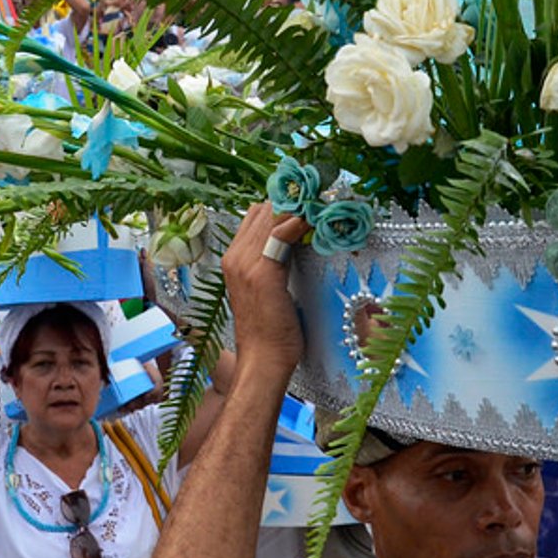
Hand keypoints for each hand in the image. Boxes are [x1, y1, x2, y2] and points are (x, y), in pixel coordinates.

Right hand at [219, 204, 306, 375]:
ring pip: (273, 216)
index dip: (283, 205)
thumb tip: (292, 242)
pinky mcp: (263, 272)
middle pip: (264, 210)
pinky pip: (283, 233)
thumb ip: (272, 263)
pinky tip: (319, 221)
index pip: (256, 214)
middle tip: (323, 198)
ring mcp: (246, 263)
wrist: (262, 359)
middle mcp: (234, 257)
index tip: (310, 202)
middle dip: (294, 201)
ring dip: (300, 207)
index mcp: (233, 259)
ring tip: (325, 205)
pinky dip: (302, 222)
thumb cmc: (269, 330)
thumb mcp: (266, 289)